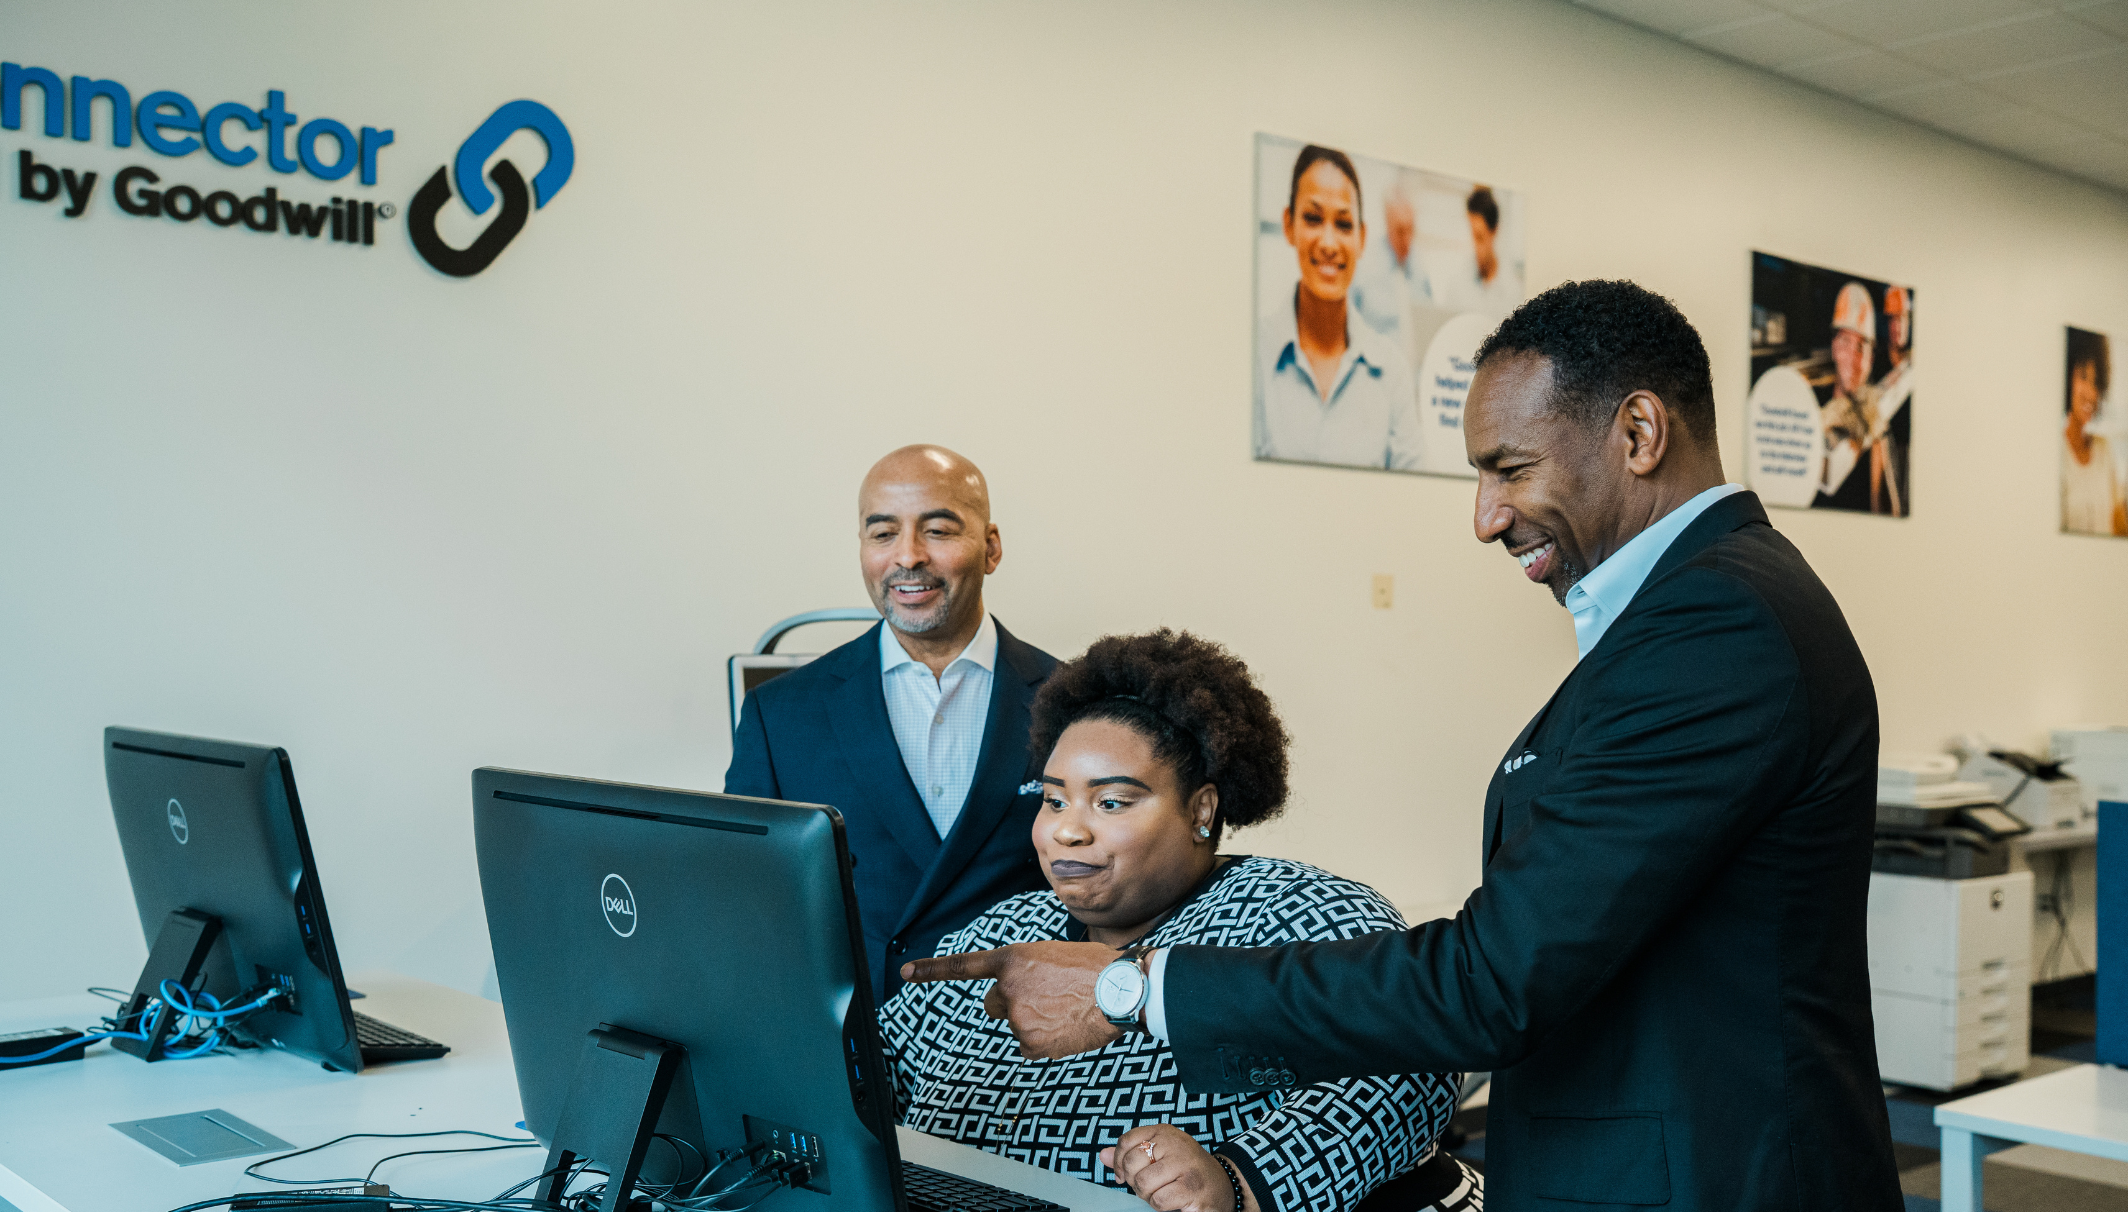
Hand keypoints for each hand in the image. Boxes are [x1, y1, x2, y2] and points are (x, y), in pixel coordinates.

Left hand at [900, 941, 1120, 1058]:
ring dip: (1034, 1020)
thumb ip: (1024, 972)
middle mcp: (1007, 988)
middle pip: (994, 1003)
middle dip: (1012, 1002)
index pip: (964, 965)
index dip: (932, 969)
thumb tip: (1014, 996)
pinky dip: (1043, 1041)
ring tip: (1065, 1009)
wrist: (1121, 989)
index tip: (905, 972)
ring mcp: (1017, 1017)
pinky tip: (1065, 1028)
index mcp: (1013, 959)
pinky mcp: (1030, 1042)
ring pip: (1015, 1024)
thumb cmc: (1094, 967)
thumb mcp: (1051, 955)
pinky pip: (1027, 1046)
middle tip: (1047, 996)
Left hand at [1099, 1125, 1258, 1211]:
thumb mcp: (1159, 1157)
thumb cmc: (1186, 1172)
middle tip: (1153, 1186)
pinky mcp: (1191, 1187)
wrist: (1224, 1186)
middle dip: (1137, 1182)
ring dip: (1150, 1196)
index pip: (1127, 1141)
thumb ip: (1130, 1155)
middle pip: (1133, 1164)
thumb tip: (1103, 1156)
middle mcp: (1175, 1143)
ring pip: (1144, 1184)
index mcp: (1164, 1132)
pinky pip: (1158, 1200)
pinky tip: (1175, 1201)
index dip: (1120, 1162)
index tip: (1125, 1176)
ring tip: (1165, 1193)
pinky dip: (1162, 1206)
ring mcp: (1185, 1164)